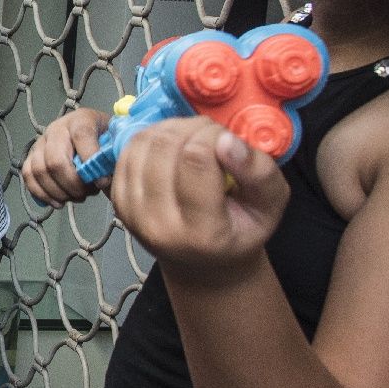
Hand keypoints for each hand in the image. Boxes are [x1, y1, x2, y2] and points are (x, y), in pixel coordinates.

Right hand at [21, 108, 110, 204]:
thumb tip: (105, 179)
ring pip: (39, 170)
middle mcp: (57, 129)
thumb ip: (113, 157)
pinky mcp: (32, 156)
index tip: (103, 182)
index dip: (90, 160)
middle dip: (71, 184)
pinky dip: (42, 193)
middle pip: (55, 160)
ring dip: (58, 191)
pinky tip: (59, 202)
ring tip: (75, 197)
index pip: (81, 136)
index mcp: (81, 120)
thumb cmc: (107, 141)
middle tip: (86, 194)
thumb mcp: (117, 142)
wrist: (96, 135)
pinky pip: (28, 176)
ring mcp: (41, 142)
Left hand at [109, 116, 289, 286]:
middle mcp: (159, 225)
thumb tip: (228, 141)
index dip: (212, 135)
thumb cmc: (239, 230)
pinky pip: (128, 150)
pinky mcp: (118, 200)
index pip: (195, 160)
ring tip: (194, 139)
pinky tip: (173, 146)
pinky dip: (151, 137)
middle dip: (192, 127)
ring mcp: (133, 213)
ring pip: (144, 143)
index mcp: (202, 232)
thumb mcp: (270, 205)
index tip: (227, 139)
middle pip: (165, 146)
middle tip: (211, 135)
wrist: (203, 260)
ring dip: (171, 128)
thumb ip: (259, 173)